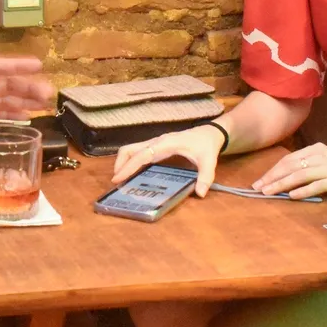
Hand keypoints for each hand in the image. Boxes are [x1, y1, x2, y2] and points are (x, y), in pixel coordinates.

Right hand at [111, 124, 225, 196]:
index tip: (117, 178)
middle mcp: (156, 142)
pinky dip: (130, 161)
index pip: (141, 155)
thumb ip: (205, 177)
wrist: (210, 132)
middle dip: (120, 164)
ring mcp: (155, 143)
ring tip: (121, 179)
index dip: (128, 167)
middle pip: (130, 149)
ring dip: (123, 162)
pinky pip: (138, 152)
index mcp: (165, 144)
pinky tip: (132, 173)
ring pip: (132, 149)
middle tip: (116, 181)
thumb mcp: (209, 161)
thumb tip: (200, 194)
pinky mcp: (156, 146)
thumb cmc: (206, 145)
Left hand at [249, 142, 326, 200]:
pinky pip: (317, 185)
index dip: (273, 170)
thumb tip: (281, 181)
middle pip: (292, 165)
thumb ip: (307, 170)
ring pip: (301, 175)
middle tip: (257, 187)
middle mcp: (323, 155)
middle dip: (272, 177)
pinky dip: (303, 190)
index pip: (289, 159)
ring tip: (268, 192)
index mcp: (318, 149)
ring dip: (282, 184)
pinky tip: (291, 196)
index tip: (259, 181)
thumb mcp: (326, 167)